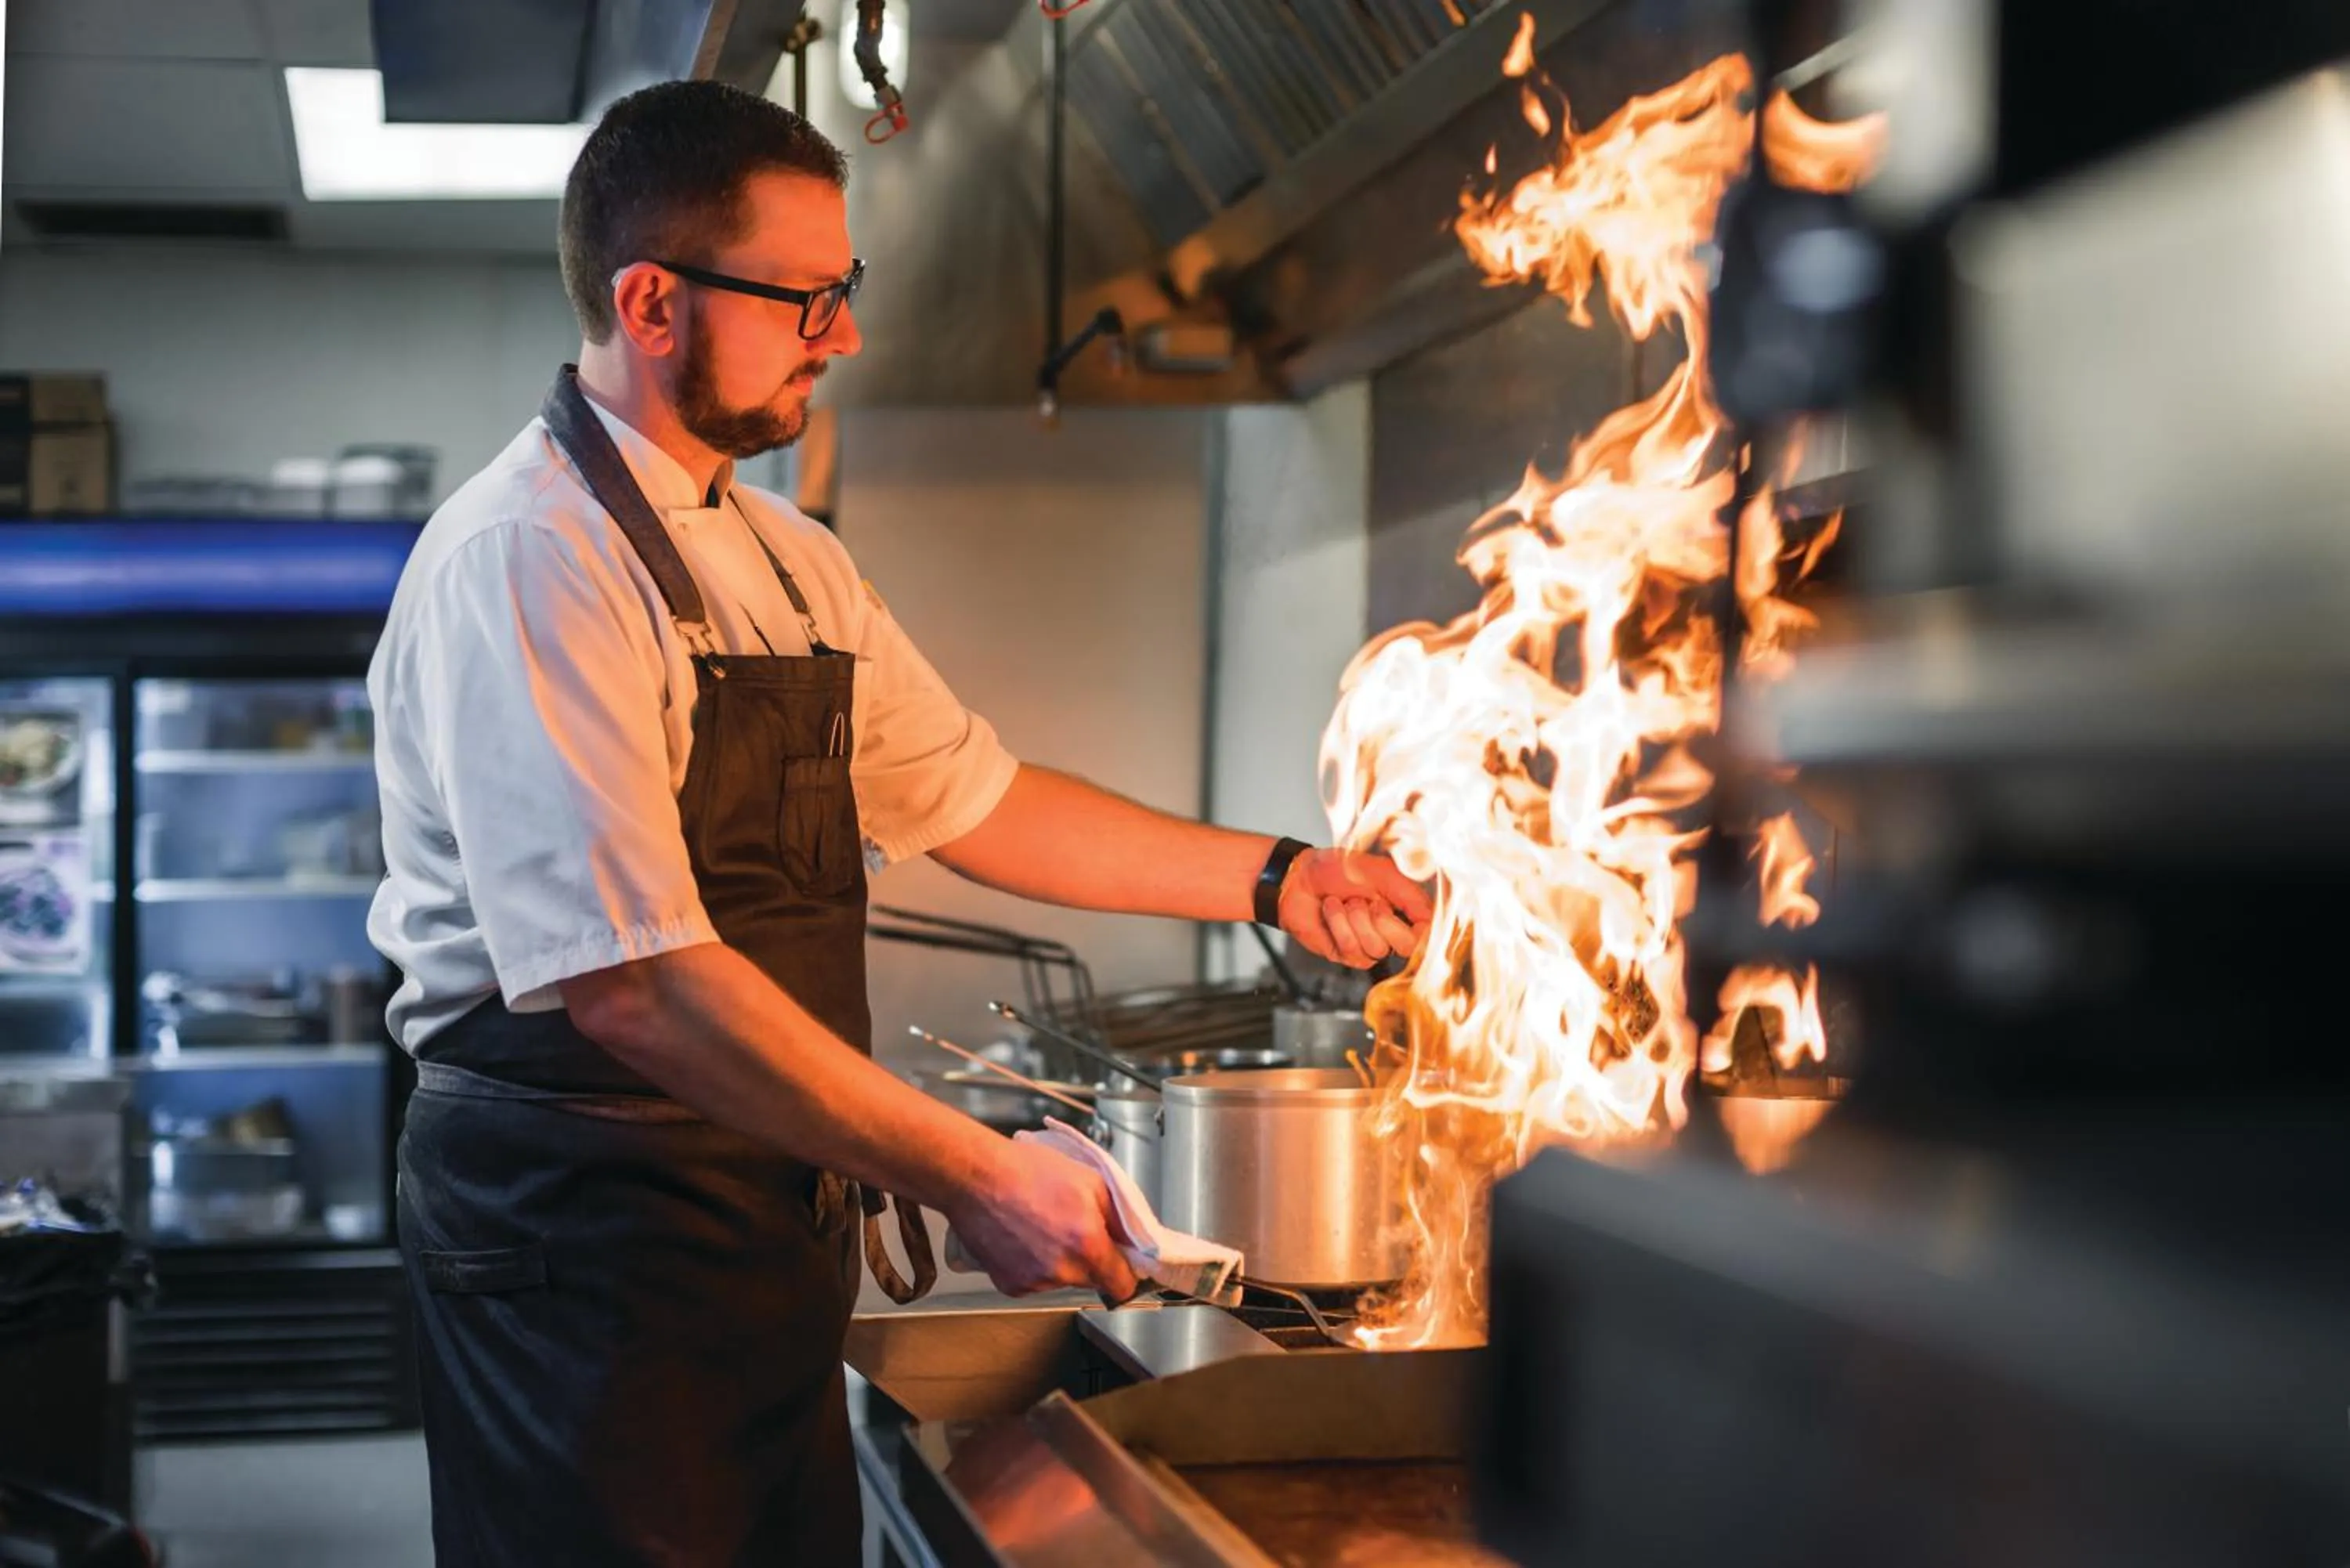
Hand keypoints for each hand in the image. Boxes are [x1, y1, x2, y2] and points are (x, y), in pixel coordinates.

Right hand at [945, 1139, 1139, 1303]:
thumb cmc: (1027, 1170)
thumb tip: (1133, 1239)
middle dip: (1090, 1259)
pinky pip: (1034, 1281)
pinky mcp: (1009, 1285)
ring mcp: (1034, 1282)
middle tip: (1073, 1227)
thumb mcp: (1089, 1179)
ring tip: (1041, 1225)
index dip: (1126, 1273)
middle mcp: (1062, 1271)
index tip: (1123, 1262)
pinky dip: (1033, 1265)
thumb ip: (1119, 1215)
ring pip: (1062, 1280)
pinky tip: (1022, 1237)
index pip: (1123, 1286)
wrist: (975, 1176)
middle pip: (1092, 1280)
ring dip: (1060, 1261)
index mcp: (1087, 1244)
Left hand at [1278, 848, 1433, 967]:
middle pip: (1408, 947)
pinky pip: (1351, 948)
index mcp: (1403, 910)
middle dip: (1385, 921)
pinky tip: (1331, 909)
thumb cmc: (1336, 869)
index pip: (1427, 935)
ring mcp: (1367, 945)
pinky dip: (1339, 924)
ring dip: (1356, 919)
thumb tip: (1432, 921)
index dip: (1424, 932)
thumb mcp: (1381, 873)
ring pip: (1377, 948)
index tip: (1414, 921)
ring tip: (1344, 902)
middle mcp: (1389, 931)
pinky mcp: (1345, 954)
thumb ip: (1411, 896)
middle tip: (1369, 902)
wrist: (1298, 878)